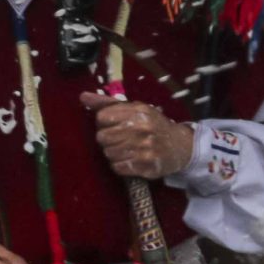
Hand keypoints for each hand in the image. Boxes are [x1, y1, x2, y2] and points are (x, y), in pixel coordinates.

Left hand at [78, 92, 194, 179]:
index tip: (113, 125)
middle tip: (119, 138)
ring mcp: (144, 149)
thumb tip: (83, 96)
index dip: (104, 122)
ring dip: (113, 153)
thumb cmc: (152, 125)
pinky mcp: (145, 166)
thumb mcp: (135, 109)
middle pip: (102, 137)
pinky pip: (117, 167)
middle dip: (107, 139)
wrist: (180, 146)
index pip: (102, 117)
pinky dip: (120, 165)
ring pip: (108, 153)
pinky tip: (130, 160)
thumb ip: (107, 103)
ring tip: (126, 149)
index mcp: (138, 112)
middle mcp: (141, 129)